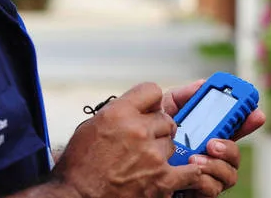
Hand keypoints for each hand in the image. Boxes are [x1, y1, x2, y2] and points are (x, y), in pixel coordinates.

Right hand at [52, 82, 202, 197]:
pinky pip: (190, 171)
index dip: (151, 101)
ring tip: (145, 162)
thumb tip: (137, 107)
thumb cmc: (80, 165)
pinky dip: (189, 171)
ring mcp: (152, 155)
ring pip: (171, 143)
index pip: (152, 90)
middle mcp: (138, 130)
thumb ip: (118, 111)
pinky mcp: (162, 180)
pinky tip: (186, 170)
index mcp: (119, 113)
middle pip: (165, 118)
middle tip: (144, 140)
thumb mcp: (92, 126)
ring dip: (161, 150)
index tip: (149, 109)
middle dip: (156, 128)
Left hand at [162, 80, 265, 196]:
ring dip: (216, 164)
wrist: (135, 162)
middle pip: (236, 151)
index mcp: (206, 134)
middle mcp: (211, 155)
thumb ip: (181, 97)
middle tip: (214, 142)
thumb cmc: (151, 137)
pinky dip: (204, 179)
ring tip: (194, 159)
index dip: (248, 119)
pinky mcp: (200, 191)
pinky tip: (190, 172)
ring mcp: (208, 174)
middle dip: (231, 146)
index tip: (256, 112)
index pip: (233, 127)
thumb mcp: (164, 113)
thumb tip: (202, 84)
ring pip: (230, 172)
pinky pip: (213, 187)